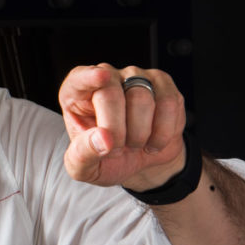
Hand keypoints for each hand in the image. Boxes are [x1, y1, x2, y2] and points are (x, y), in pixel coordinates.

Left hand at [58, 64, 185, 189]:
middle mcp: (105, 78)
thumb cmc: (103, 158)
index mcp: (76, 94)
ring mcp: (135, 77)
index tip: (101, 77)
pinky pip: (169, 103)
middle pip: (111, 94)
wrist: (137, 161)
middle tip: (116, 150)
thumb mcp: (83, 166)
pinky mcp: (162, 84)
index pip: (79, 78)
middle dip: (116, 131)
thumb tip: (103, 138)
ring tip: (134, 144)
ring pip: (142, 99)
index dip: (89, 78)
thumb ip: (83, 154)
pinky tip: (154, 139)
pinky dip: (163, 131)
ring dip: (140, 134)